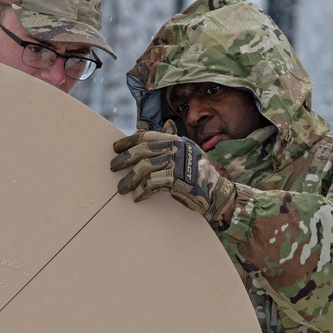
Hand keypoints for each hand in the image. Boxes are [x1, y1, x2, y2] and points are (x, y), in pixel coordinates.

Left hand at [110, 120, 235, 224]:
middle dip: (125, 159)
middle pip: (143, 150)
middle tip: (114, 168)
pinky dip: (142, 190)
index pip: (147, 136)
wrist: (218, 193)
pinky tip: (138, 197)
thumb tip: (149, 140)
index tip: (116, 147)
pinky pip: (152, 183)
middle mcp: (177, 148)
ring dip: (130, 179)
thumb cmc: (201, 176)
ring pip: (144, 167)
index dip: (129, 141)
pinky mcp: (177, 179)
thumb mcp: (187, 155)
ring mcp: (178, 162)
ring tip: (122, 188)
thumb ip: (170, 146)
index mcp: (177, 141)